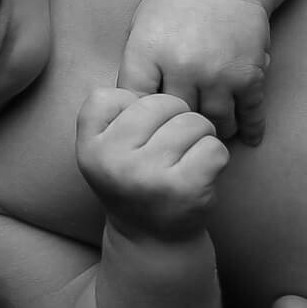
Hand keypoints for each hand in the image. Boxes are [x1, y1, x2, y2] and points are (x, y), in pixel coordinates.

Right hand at [76, 88, 230, 241]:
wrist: (152, 241)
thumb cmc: (135, 181)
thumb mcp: (106, 149)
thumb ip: (114, 112)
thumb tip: (158, 66)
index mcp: (90, 148)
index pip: (111, 94)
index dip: (133, 109)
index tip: (135, 137)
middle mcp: (114, 161)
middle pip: (162, 102)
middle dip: (176, 118)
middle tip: (170, 148)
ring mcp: (149, 176)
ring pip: (194, 121)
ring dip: (199, 137)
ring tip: (186, 160)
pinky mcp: (185, 189)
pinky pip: (214, 146)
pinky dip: (216, 157)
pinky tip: (201, 175)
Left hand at [116, 0, 270, 143]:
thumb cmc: (177, 0)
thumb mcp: (141, 25)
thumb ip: (136, 66)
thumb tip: (130, 111)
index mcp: (147, 51)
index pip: (136, 103)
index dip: (140, 119)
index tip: (147, 125)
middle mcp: (181, 65)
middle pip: (175, 120)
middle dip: (178, 130)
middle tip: (181, 138)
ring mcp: (217, 72)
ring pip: (215, 123)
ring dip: (214, 130)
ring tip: (211, 133)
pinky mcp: (249, 73)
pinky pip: (250, 112)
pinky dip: (251, 128)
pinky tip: (250, 138)